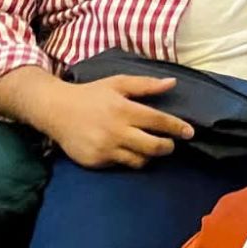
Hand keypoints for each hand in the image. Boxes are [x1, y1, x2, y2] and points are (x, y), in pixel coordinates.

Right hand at [37, 74, 194, 169]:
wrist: (56, 110)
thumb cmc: (91, 94)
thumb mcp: (117, 83)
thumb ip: (145, 85)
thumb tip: (172, 83)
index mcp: (124, 109)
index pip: (157, 121)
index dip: (176, 127)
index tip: (189, 132)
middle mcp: (116, 131)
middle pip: (153, 146)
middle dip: (167, 147)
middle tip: (170, 144)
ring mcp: (106, 148)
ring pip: (139, 160)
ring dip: (149, 155)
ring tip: (149, 147)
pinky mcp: (96, 161)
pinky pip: (121, 165)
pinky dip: (128, 158)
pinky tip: (127, 150)